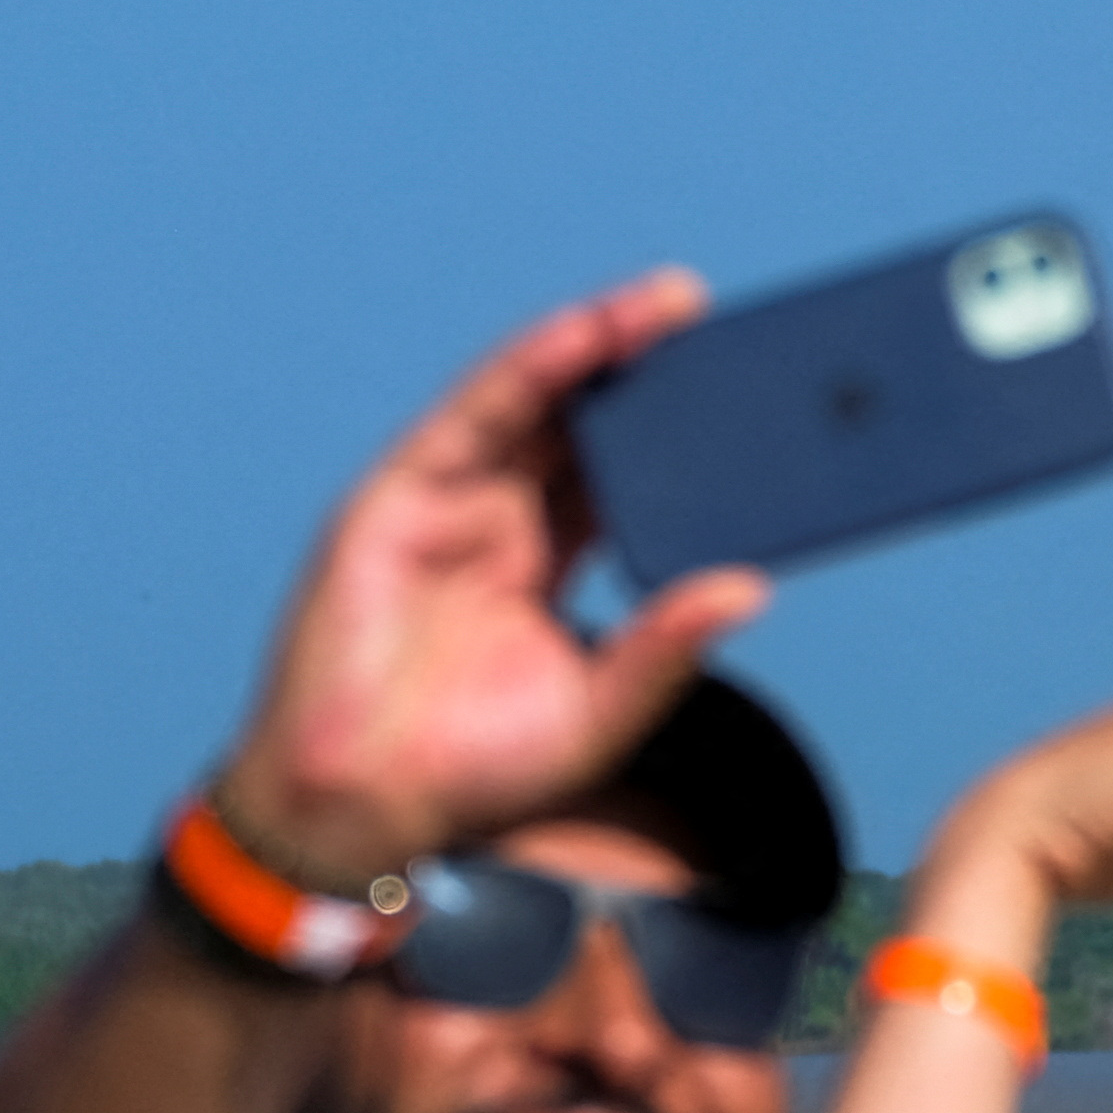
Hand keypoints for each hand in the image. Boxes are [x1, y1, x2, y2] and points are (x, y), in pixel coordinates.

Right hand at [211, 273, 766, 887]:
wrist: (362, 808)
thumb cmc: (476, 766)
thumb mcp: (600, 710)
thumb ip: (666, 649)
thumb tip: (751, 588)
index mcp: (549, 555)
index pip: (624, 472)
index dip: (679, 428)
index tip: (751, 388)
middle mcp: (501, 516)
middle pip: (584, 422)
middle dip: (645, 367)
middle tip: (718, 319)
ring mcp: (448, 503)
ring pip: (532, 402)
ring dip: (596, 344)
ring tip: (667, 304)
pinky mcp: (395, 501)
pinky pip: (470, 420)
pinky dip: (527, 372)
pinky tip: (582, 337)